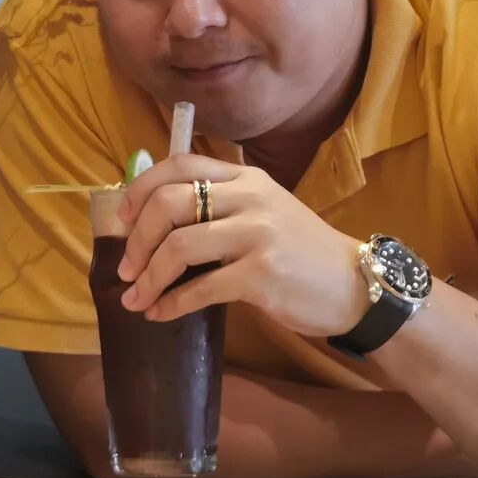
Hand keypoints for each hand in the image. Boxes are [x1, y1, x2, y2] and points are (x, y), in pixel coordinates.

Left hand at [116, 154, 367, 336]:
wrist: (354, 285)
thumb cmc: (302, 252)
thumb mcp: (265, 210)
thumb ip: (221, 205)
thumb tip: (155, 222)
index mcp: (246, 178)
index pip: (179, 164)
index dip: (141, 188)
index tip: (122, 217)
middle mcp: (250, 198)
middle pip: (169, 203)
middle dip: (136, 239)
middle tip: (126, 268)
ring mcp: (257, 234)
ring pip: (178, 247)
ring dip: (148, 276)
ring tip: (135, 297)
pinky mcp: (261, 274)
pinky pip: (200, 288)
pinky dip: (171, 303)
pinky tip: (160, 314)